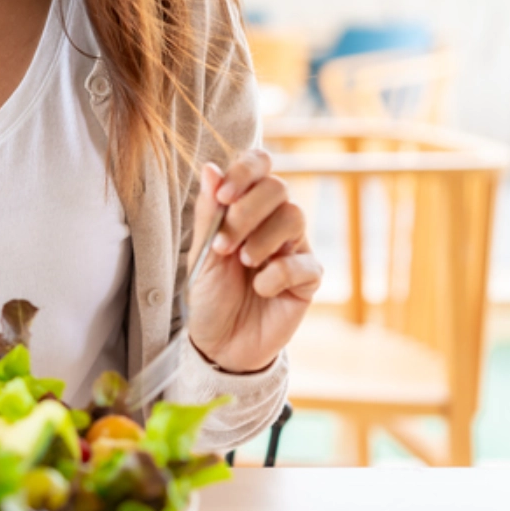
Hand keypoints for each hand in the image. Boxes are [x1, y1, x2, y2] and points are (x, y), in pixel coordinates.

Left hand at [186, 149, 321, 372]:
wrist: (221, 344)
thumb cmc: (211, 295)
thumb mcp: (202, 254)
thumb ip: (209, 213)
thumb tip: (211, 168)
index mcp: (245, 208)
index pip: (259, 166)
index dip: (245, 172)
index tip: (224, 196)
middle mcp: (273, 222)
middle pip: (278, 187)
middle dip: (248, 212)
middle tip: (224, 244)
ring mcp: (293, 248)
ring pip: (295, 216)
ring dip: (262, 239)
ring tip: (243, 263)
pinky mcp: (308, 279)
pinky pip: (305, 262)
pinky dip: (278, 274)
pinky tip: (261, 288)